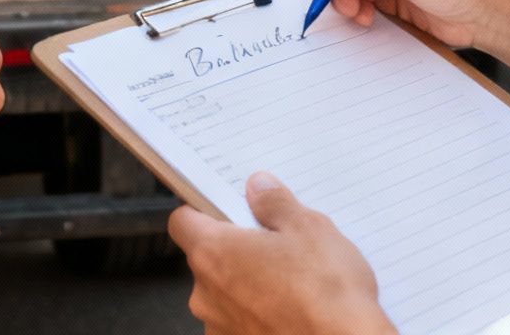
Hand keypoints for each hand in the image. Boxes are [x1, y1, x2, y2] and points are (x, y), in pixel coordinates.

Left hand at [169, 174, 393, 334]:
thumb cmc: (327, 295)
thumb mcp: (309, 229)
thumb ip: (275, 204)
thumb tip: (259, 189)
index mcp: (214, 253)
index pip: (183, 221)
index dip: (203, 211)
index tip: (228, 209)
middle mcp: (206, 294)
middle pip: (207, 258)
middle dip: (236, 250)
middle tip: (275, 245)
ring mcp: (220, 326)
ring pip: (224, 294)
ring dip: (248, 286)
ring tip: (292, 283)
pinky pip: (240, 322)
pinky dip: (259, 315)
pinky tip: (291, 311)